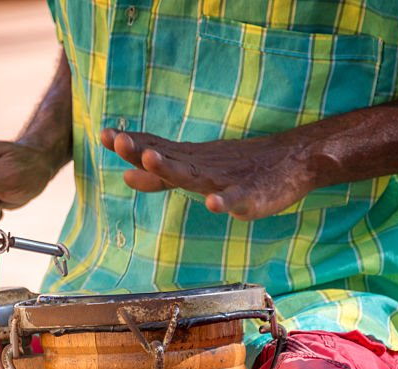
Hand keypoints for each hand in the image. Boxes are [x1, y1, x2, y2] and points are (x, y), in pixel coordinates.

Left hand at [101, 128, 319, 220]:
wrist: (293, 161)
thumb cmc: (237, 168)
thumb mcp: (195, 171)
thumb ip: (161, 176)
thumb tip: (125, 174)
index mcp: (190, 161)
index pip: (156, 150)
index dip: (131, 144)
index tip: (105, 136)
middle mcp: (204, 167)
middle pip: (168, 159)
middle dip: (143, 150)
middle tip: (119, 141)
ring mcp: (227, 181)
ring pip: (195, 175)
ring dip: (172, 168)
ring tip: (151, 159)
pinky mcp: (252, 196)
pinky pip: (237, 199)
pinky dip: (225, 201)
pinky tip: (213, 204)